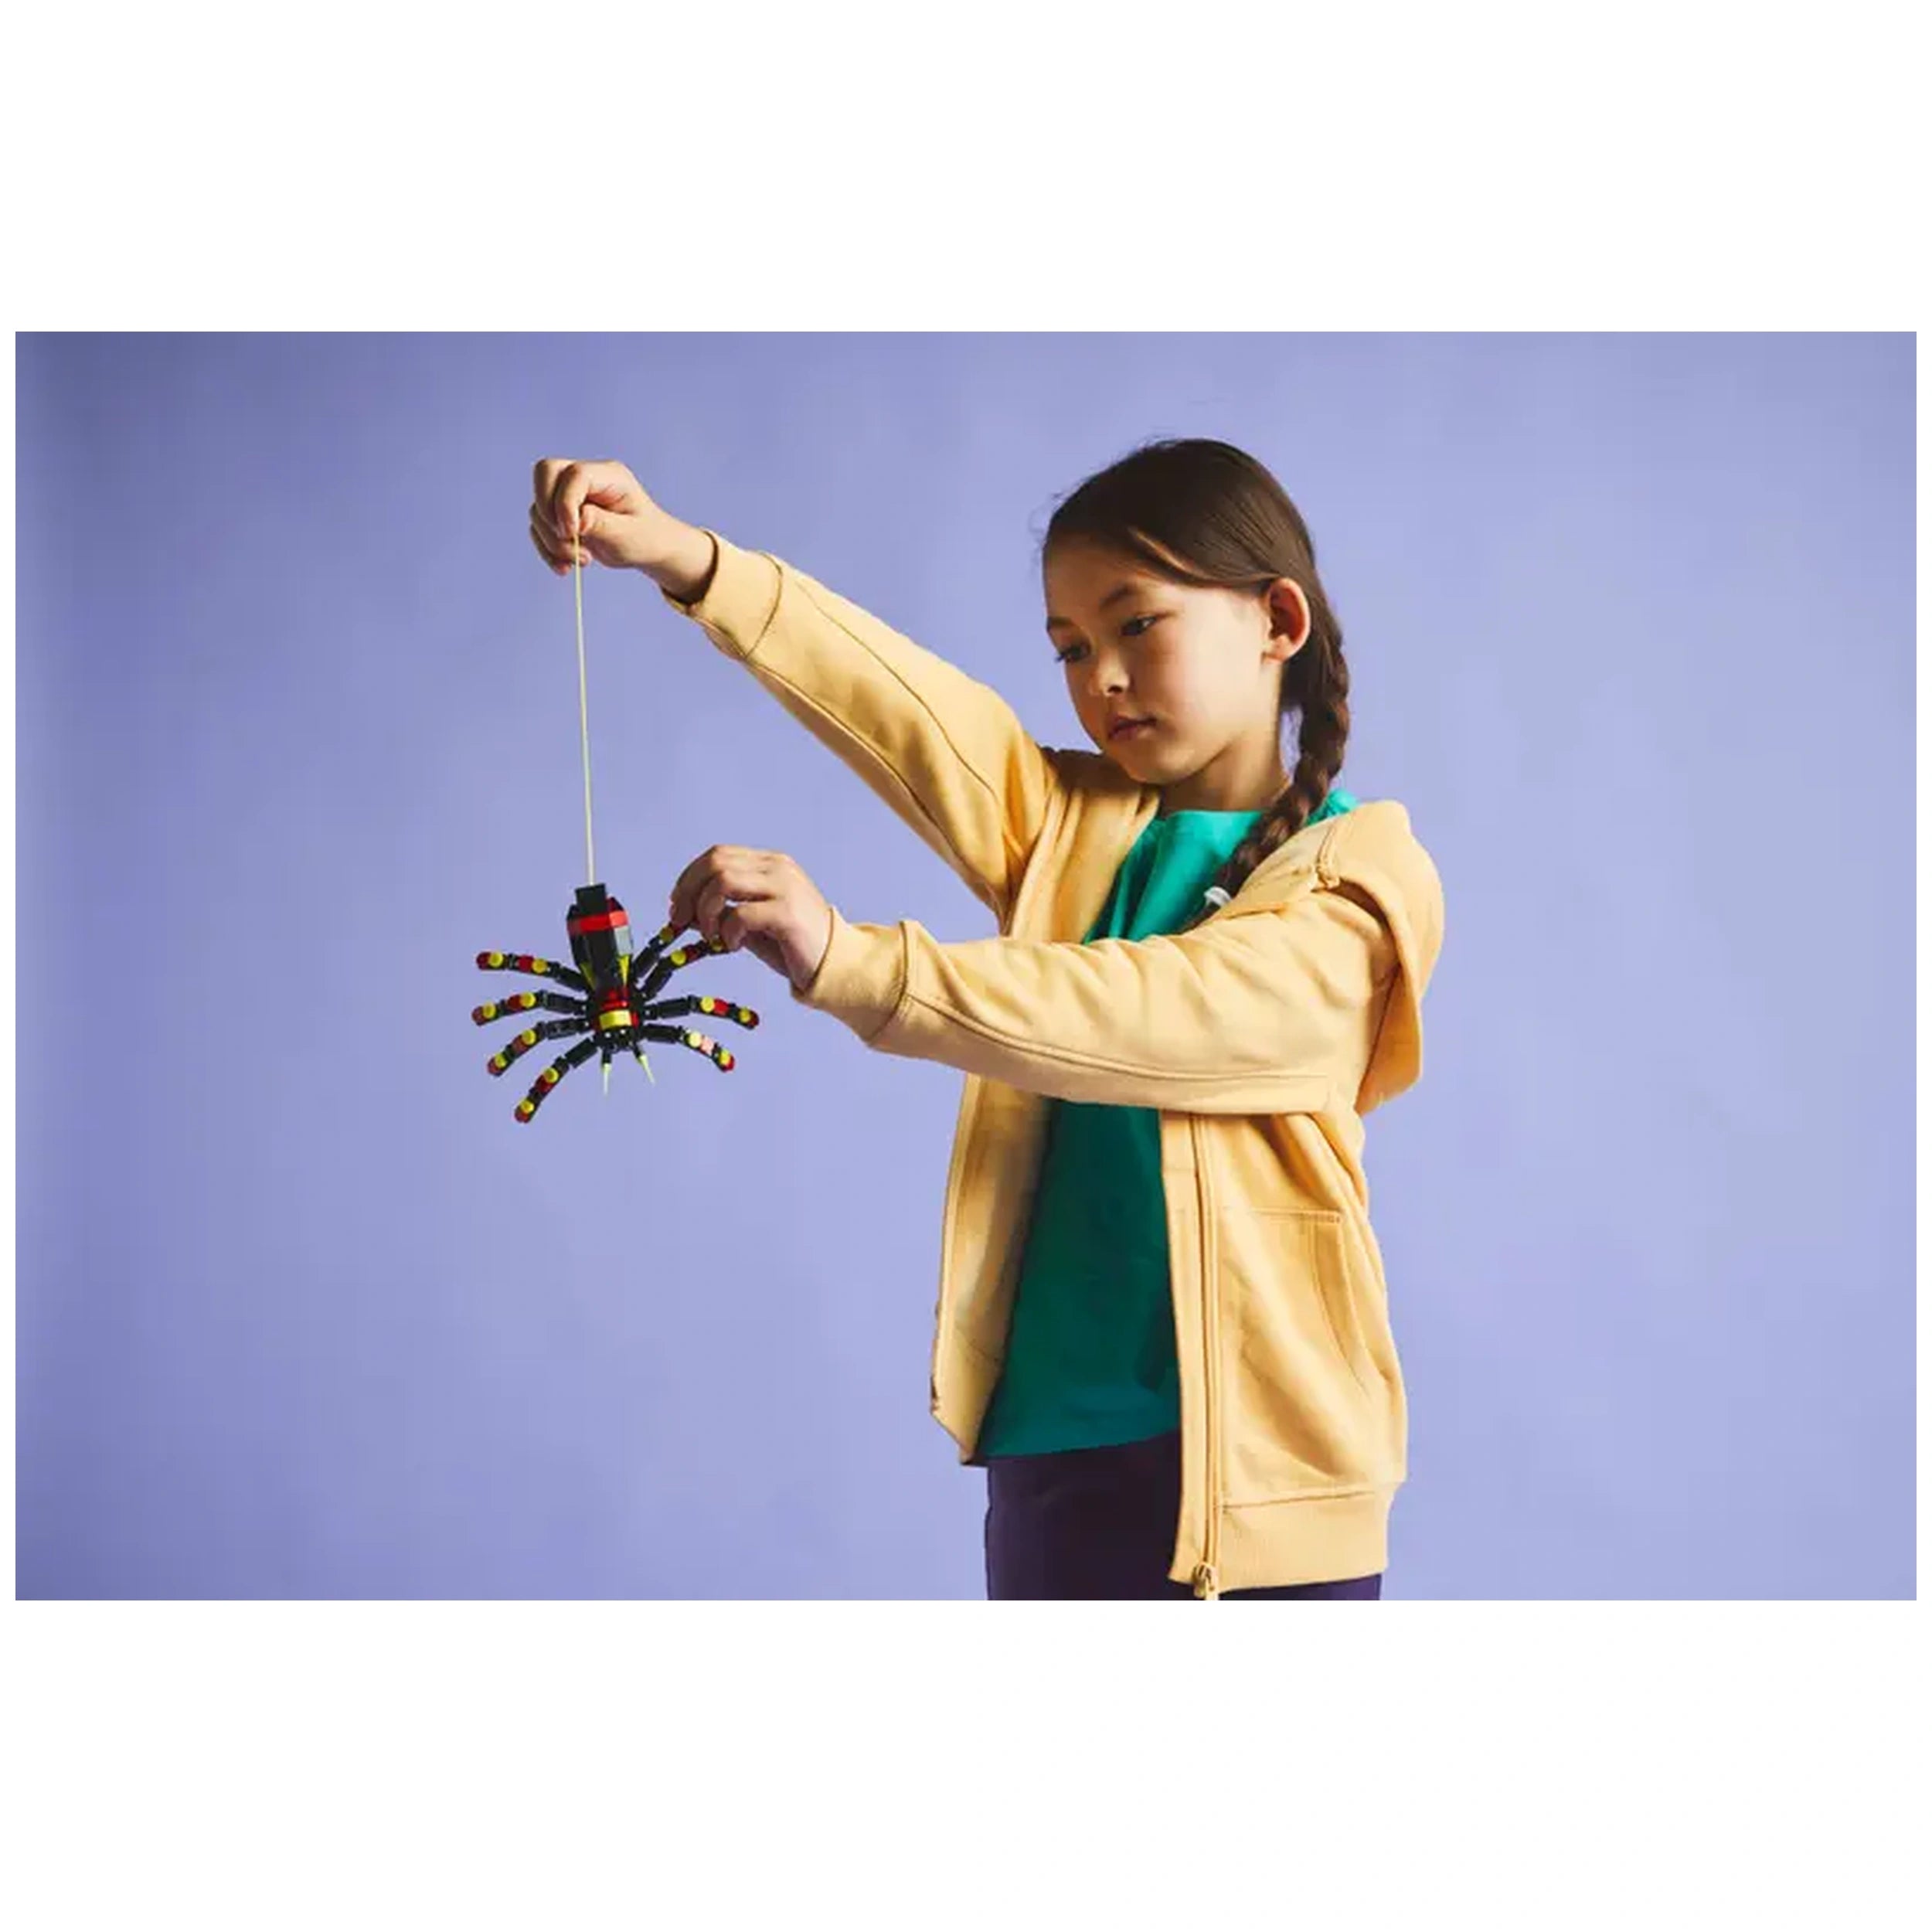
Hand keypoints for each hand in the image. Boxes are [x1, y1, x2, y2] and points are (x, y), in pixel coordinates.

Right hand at [529, 457, 678, 574]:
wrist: (648, 548)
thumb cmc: (646, 538)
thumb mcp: (629, 535)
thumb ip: (601, 524)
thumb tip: (575, 519)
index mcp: (609, 475)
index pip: (574, 474)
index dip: (565, 502)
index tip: (572, 533)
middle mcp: (586, 479)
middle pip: (545, 473)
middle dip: (547, 511)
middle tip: (567, 540)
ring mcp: (571, 495)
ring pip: (538, 507)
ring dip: (551, 540)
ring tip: (582, 560)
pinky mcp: (561, 514)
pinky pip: (539, 527)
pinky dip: (547, 549)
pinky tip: (567, 566)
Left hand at [668, 846, 835, 991]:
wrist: (835, 963)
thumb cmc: (793, 944)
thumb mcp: (751, 923)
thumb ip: (722, 911)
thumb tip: (684, 912)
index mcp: (770, 863)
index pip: (717, 855)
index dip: (689, 878)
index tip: (678, 906)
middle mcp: (778, 868)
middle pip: (715, 862)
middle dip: (689, 892)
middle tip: (681, 921)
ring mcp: (785, 887)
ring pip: (723, 882)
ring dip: (706, 911)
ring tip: (712, 936)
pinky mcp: (788, 913)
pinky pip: (740, 914)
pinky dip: (727, 932)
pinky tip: (733, 945)